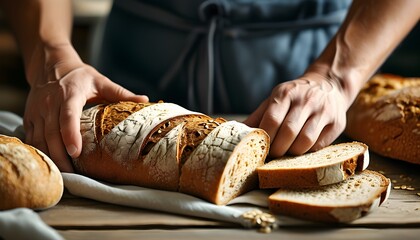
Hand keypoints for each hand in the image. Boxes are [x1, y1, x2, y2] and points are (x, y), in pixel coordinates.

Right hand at [23, 44, 147, 171]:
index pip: (68, 116)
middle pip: (52, 133)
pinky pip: (31, 137)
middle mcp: (50, 103)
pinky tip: (49, 164)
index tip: (76, 152)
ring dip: (49, 157)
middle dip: (60, 155)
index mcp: (69, 94)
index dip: (70, 135)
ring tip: (62, 174)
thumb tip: (145, 100)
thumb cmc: (80, 76)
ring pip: (39, 138)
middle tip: (71, 174)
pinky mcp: (30, 116)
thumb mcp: (101, 81)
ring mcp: (37, 110)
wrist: (49, 64)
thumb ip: (121, 93)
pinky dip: (39, 151)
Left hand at [244, 73, 347, 157]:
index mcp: (286, 93)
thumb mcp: (275, 98)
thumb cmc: (295, 96)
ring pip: (305, 142)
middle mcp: (307, 100)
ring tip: (286, 153)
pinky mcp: (337, 123)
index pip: (272, 120)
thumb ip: (258, 116)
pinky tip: (301, 149)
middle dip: (277, 149)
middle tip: (272, 154)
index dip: (265, 138)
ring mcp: (324, 111)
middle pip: (288, 133)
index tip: (260, 147)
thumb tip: (237, 133)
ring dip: (292, 153)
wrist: (329, 84)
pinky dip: (307, 152)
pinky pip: (319, 145)